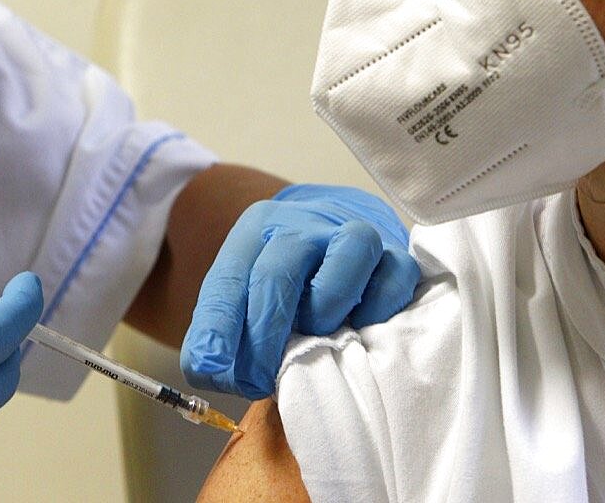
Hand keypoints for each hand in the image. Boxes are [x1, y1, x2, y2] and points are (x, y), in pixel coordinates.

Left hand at [181, 184, 418, 398]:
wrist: (339, 230)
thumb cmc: (289, 276)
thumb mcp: (246, 290)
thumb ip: (222, 329)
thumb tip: (206, 370)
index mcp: (258, 230)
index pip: (228, 280)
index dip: (217, 329)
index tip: (209, 368)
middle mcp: (304, 224)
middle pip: (277, 272)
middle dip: (263, 337)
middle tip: (257, 379)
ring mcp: (355, 234)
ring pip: (348, 253)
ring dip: (325, 308)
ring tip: (316, 333)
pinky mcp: (398, 255)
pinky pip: (395, 277)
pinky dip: (377, 308)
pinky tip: (359, 325)